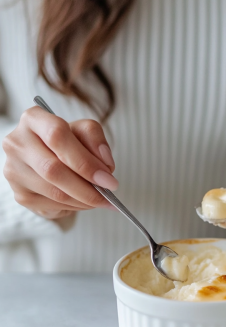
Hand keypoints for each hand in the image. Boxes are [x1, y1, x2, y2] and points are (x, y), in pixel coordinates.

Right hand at [2, 107, 117, 219]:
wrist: (50, 162)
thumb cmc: (68, 142)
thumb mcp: (84, 131)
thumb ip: (95, 139)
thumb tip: (105, 164)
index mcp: (34, 119)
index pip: (57, 135)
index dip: (84, 160)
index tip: (108, 178)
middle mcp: (17, 143)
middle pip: (53, 169)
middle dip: (87, 187)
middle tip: (109, 194)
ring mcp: (15, 170)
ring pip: (55, 192)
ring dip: (85, 200)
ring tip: (103, 199)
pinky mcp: (20, 194)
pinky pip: (53, 205)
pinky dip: (76, 206)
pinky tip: (87, 202)